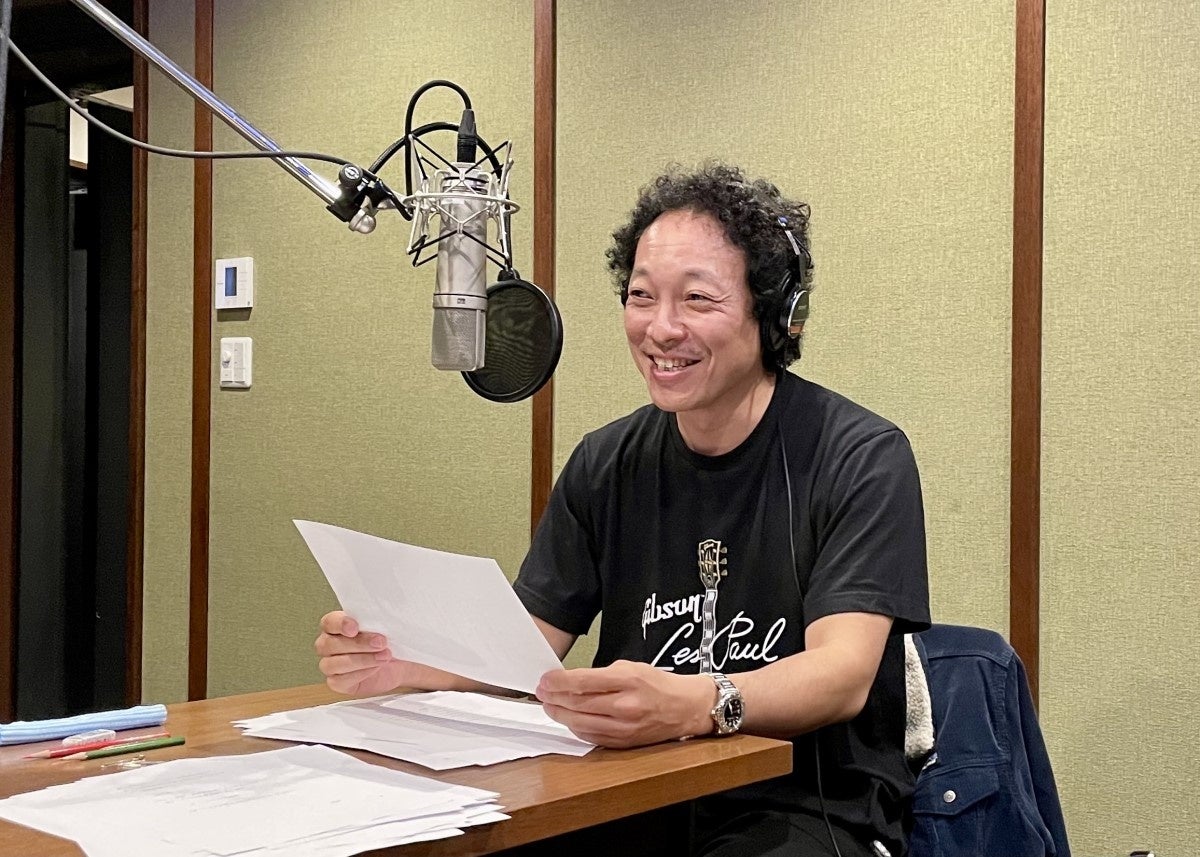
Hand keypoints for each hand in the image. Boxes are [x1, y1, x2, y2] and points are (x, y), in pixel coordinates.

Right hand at [314, 611, 419, 695]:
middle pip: (329, 644)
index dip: (340, 624)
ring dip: (361, 660)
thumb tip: (379, 615)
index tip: (355, 628)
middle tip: (380, 642)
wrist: (400, 663)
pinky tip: (375, 668)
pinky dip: (359, 674)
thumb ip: (374, 621)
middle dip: (357, 643)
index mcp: (335, 626)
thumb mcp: (384, 627)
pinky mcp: (337, 682)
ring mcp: (330, 665)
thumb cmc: (388, 642)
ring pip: (332, 664)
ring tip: (384, 656)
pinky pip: (339, 680)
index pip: (329, 622)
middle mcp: (328, 645)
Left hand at [535, 660, 714, 747]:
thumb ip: (601, 675)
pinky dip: (575, 728)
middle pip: (577, 704)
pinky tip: (569, 719)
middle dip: (553, 698)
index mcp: (628, 680)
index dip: (557, 682)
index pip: (582, 682)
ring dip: (560, 714)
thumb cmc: (659, 685)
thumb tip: (571, 681)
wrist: (686, 708)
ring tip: (550, 706)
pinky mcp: (624, 743)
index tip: (545, 680)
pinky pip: (591, 737)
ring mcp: (624, 728)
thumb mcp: (631, 667)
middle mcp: (626, 706)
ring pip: (580, 723)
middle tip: (542, 692)